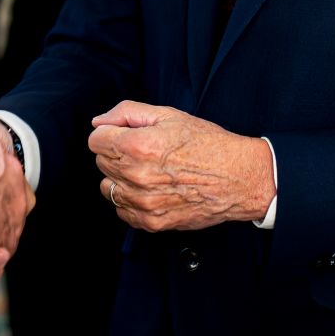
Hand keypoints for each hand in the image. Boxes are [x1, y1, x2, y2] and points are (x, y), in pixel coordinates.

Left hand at [89, 101, 272, 232]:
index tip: (127, 135)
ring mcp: (144, 203)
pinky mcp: (152, 222)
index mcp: (138, 146)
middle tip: (145, 151)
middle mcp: (137, 176)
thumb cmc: (207, 143)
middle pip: (101, 163)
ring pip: (108, 188)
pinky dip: (132, 201)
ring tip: (148, 171)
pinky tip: (152, 189)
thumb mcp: (168, 115)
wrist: (239, 178)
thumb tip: (98, 123)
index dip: (111, 133)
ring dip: (121, 179)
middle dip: (117, 153)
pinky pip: (122, 211)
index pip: (95, 140)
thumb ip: (126, 113)